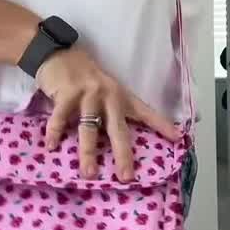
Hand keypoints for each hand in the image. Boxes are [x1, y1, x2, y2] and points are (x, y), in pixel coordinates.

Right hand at [35, 46, 180, 181]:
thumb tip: (120, 141)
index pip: (145, 112)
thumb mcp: (105, 90)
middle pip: (117, 129)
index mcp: (121, 96)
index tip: (177, 138)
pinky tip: (52, 147)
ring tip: (89, 174)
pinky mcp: (67, 93)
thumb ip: (112, 111)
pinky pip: (61, 118)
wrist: (59, 54)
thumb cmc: (84, 78)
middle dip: (122, 154)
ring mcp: (87, 94)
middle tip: (126, 176)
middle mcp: (108, 95)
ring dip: (88, 152)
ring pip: (89, 128)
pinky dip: (55, 133)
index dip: (161, 125)